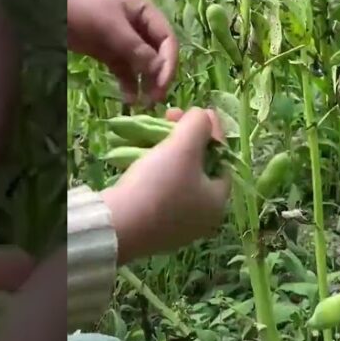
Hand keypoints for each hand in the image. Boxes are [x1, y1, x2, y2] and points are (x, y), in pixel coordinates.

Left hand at [67, 0, 177, 104]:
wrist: (47, 4)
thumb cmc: (83, 6)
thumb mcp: (111, 25)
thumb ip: (135, 48)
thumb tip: (158, 70)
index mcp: (146, 12)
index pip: (167, 40)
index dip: (169, 63)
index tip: (163, 84)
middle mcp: (139, 28)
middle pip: (158, 55)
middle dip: (158, 76)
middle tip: (155, 99)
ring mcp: (123, 42)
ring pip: (142, 66)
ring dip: (145, 84)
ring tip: (143, 104)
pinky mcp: (108, 53)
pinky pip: (124, 71)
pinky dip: (128, 84)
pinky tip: (128, 99)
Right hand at [103, 107, 230, 263]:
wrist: (117, 225)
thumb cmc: (158, 185)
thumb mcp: (183, 146)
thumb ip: (199, 125)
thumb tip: (203, 116)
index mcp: (218, 202)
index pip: (222, 158)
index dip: (211, 131)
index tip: (196, 112)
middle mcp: (202, 219)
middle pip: (199, 168)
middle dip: (187, 139)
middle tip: (170, 119)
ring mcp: (177, 227)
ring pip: (178, 179)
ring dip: (169, 153)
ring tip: (153, 135)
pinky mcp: (153, 229)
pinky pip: (160, 192)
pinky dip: (155, 171)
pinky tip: (140, 158)